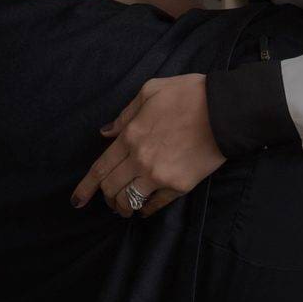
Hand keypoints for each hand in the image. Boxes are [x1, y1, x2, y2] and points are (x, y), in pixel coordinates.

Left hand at [72, 75, 223, 217]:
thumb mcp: (150, 91)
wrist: (226, 110)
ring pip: (129, 201)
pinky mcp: (180, 185)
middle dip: (105, 198)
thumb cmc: (189, 94)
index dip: (85, 188)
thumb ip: (125, 115)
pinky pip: (155, 205)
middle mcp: (140, 160)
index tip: (76, 201)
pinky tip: (144, 209)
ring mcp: (159, 176)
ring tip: (124, 207)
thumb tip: (106, 133)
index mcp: (131, 135)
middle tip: (108, 200)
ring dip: (123, 207)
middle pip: (111, 189)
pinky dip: (146, 209)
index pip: (99, 169)